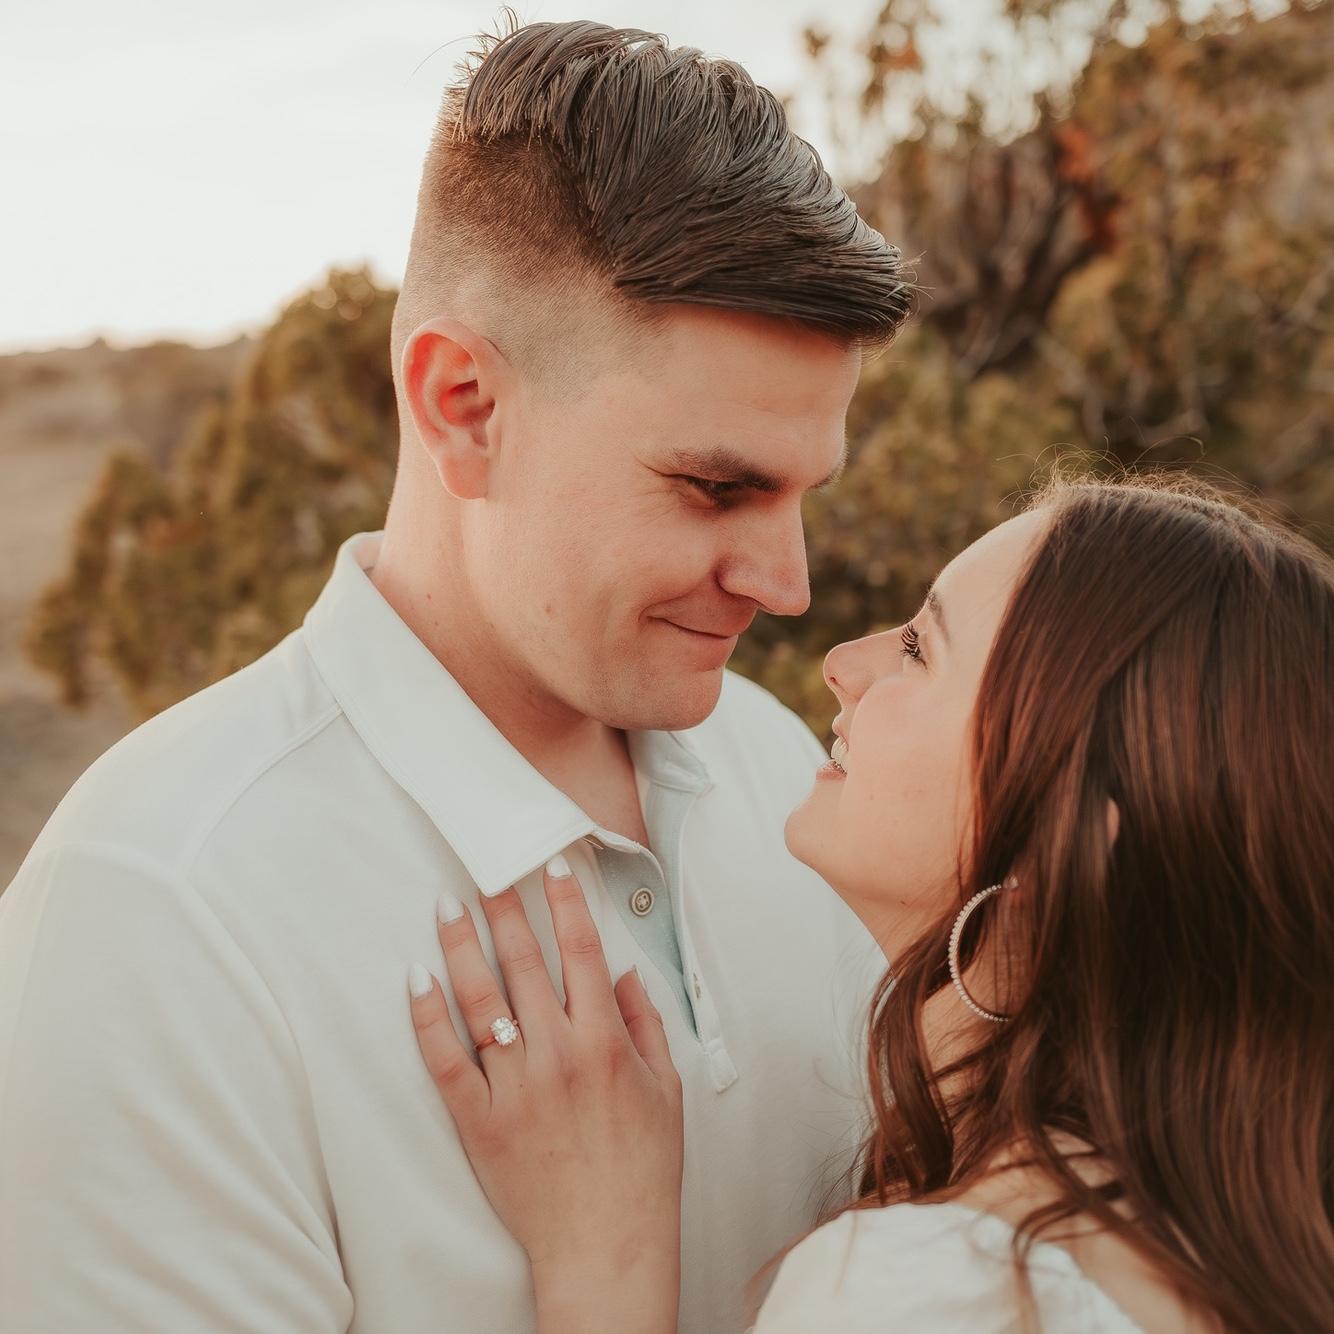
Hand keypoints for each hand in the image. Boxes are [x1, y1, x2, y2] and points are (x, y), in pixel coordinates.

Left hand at [407, 859, 683, 1333]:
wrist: (606, 1245)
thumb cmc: (642, 1169)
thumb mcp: (667, 1090)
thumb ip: (645, 1024)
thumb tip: (624, 973)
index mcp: (606, 1042)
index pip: (581, 952)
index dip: (565, 902)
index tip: (551, 864)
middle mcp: (559, 1055)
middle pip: (524, 965)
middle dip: (504, 910)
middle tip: (485, 871)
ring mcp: (515, 1088)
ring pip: (481, 1001)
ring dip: (461, 948)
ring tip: (447, 908)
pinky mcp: (480, 1122)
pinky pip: (446, 1061)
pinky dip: (428, 1019)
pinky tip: (417, 980)